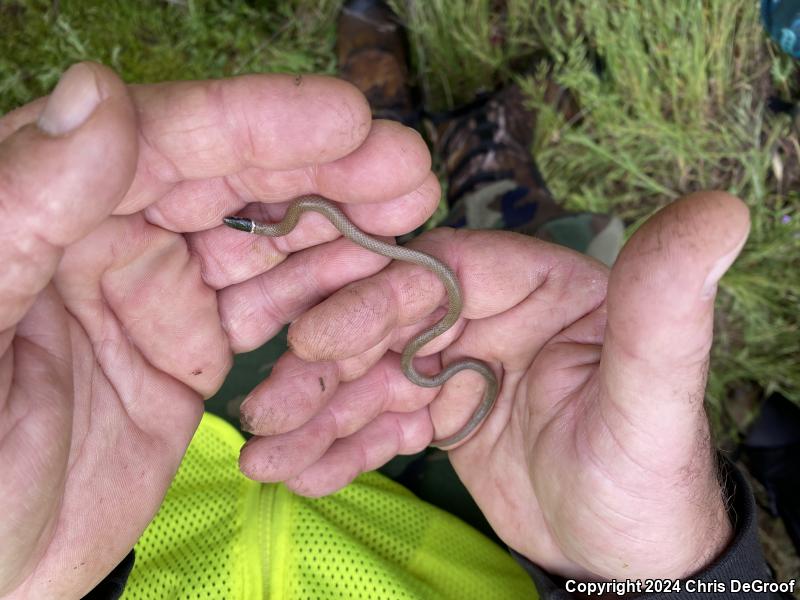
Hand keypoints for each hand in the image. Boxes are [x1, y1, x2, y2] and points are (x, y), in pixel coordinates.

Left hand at [0, 62, 433, 597]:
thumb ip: (24, 206)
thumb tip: (100, 93)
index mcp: (49, 204)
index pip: (165, 140)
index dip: (261, 124)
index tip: (348, 120)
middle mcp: (108, 233)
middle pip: (232, 184)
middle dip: (325, 173)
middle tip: (409, 171)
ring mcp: (154, 293)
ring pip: (262, 246)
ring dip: (336, 233)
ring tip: (409, 226)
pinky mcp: (188, 351)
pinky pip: (268, 313)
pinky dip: (320, 301)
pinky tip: (367, 290)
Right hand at [234, 191, 748, 580]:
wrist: (624, 558)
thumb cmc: (648, 478)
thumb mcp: (657, 399)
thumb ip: (665, 310)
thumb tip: (720, 211)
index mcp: (542, 287)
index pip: (445, 272)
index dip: (376, 298)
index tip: (316, 337)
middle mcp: (493, 315)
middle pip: (391, 324)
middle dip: (325, 366)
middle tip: (267, 404)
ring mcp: (459, 366)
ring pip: (373, 379)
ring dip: (317, 414)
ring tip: (265, 451)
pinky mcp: (439, 415)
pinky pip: (380, 424)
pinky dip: (338, 448)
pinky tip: (296, 471)